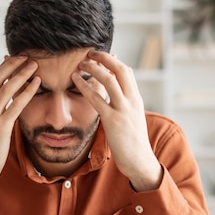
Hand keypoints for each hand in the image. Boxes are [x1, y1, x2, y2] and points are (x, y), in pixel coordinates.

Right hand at [0, 56, 40, 207]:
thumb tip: (4, 106)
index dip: (4, 66)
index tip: (17, 59)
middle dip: (12, 64)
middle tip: (27, 56)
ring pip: (6, 88)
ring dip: (22, 74)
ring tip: (35, 65)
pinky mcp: (0, 128)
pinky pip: (16, 105)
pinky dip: (27, 92)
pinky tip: (37, 84)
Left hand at [72, 51, 161, 191]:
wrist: (139, 161)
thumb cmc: (133, 143)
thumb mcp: (133, 119)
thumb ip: (126, 106)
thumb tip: (116, 97)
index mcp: (136, 100)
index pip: (127, 72)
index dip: (112, 61)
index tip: (99, 56)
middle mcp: (132, 101)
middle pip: (120, 69)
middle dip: (104, 57)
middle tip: (89, 52)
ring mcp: (123, 110)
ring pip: (109, 79)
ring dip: (94, 68)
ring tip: (81, 63)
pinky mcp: (113, 121)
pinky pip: (97, 99)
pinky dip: (85, 86)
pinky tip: (75, 80)